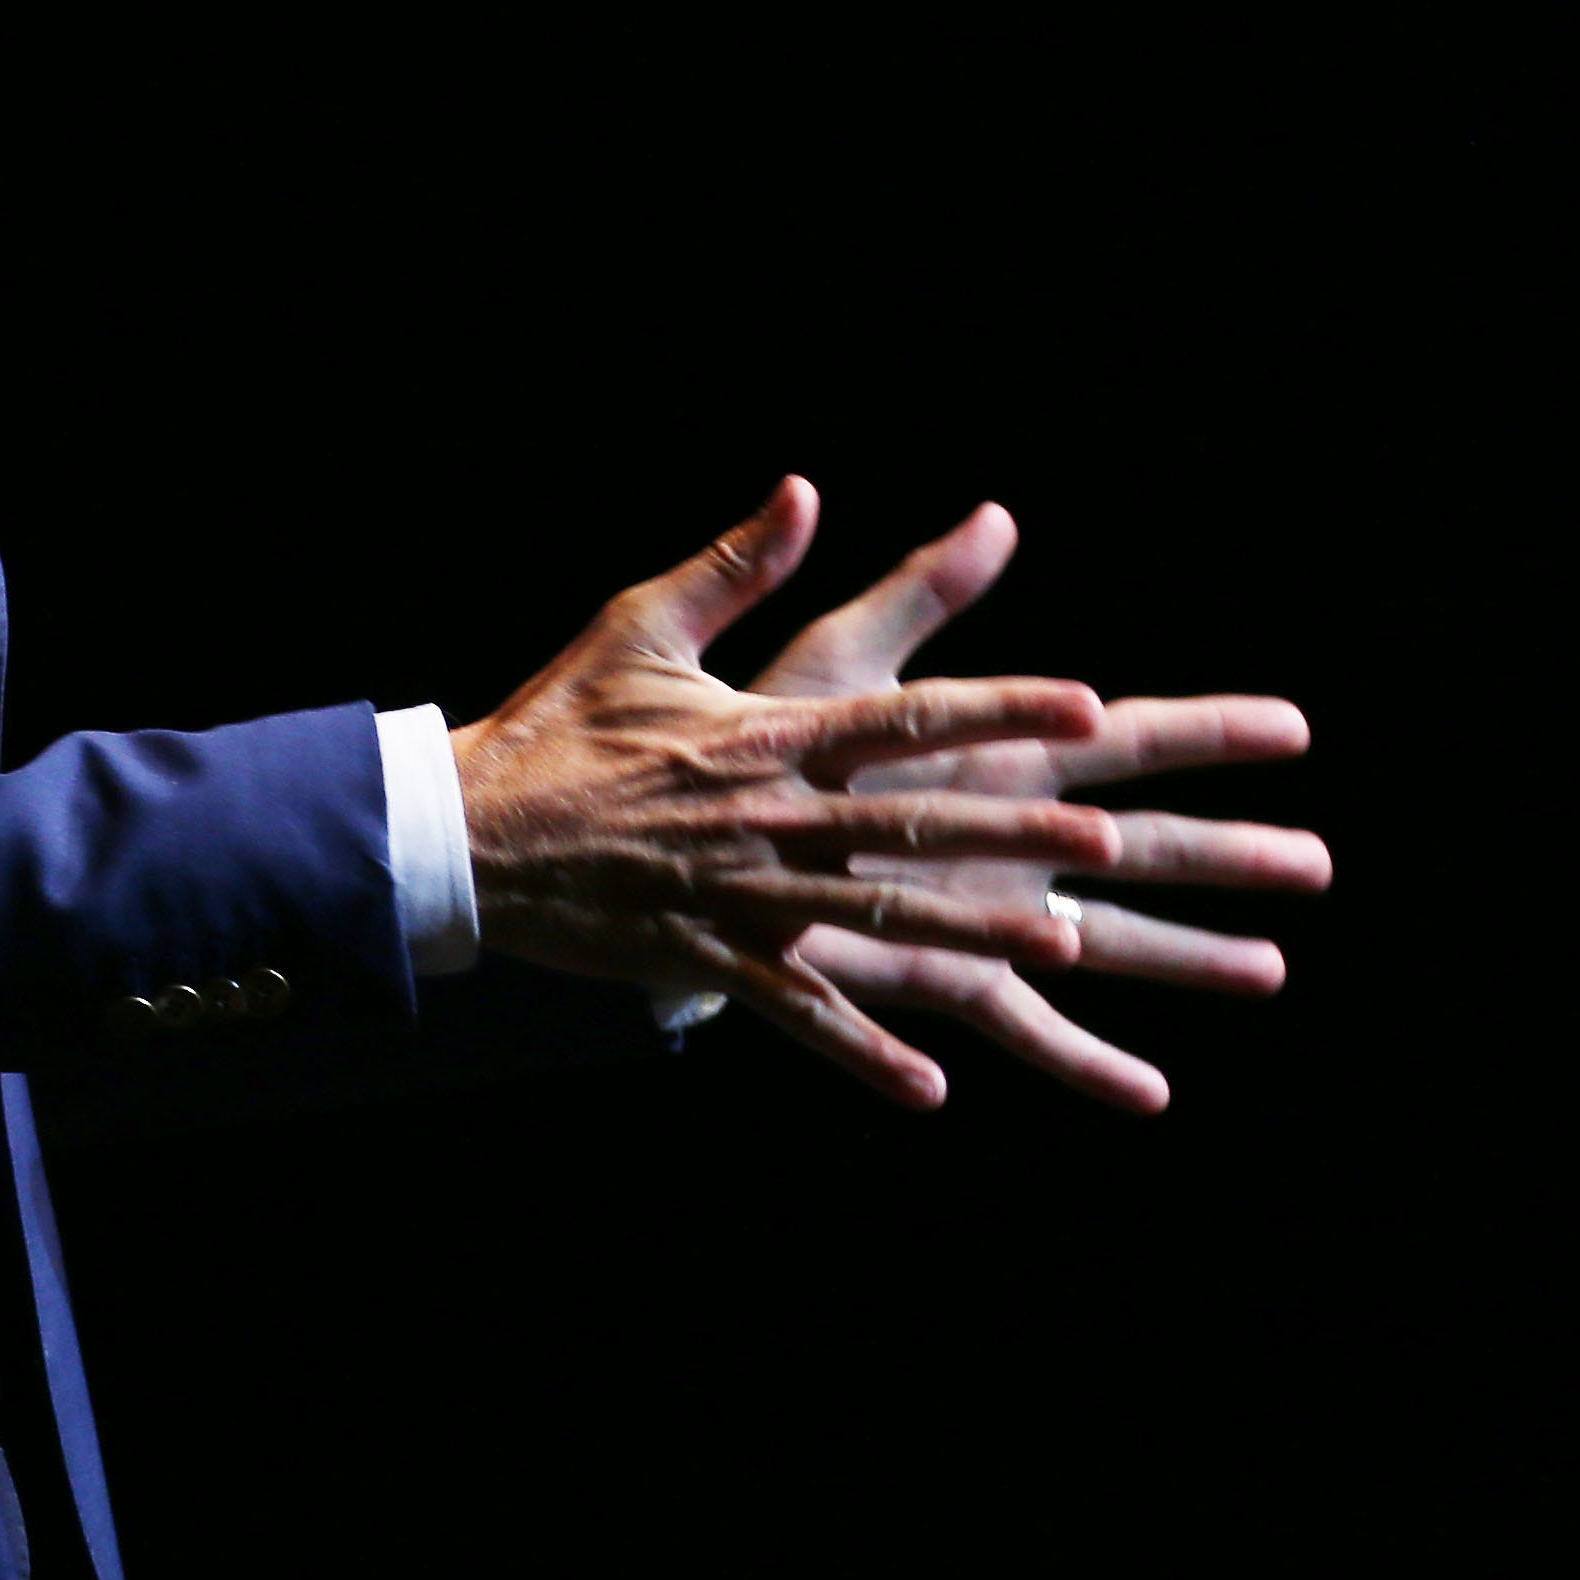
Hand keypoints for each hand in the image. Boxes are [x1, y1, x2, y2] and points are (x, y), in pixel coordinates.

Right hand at [451, 478, 1120, 1106]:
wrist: (467, 829)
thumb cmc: (558, 723)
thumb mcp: (639, 626)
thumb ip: (734, 564)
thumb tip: (803, 490)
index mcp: (766, 735)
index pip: (906, 717)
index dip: (1001, 708)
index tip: (1089, 703)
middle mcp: (770, 817)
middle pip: (915, 822)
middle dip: (1017, 832)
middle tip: (1112, 842)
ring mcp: (744, 897)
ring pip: (879, 920)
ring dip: (972, 935)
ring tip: (1061, 944)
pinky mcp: (710, 960)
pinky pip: (801, 1014)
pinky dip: (863, 1053)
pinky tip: (931, 1089)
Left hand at [743, 499, 1329, 1112]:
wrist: (680, 833)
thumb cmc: (758, 736)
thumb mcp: (841, 659)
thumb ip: (919, 596)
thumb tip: (996, 514)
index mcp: (992, 751)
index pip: (1121, 735)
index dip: (1207, 730)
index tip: (1295, 724)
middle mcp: (1004, 833)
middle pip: (1142, 846)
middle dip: (1230, 854)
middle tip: (1321, 863)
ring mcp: (980, 907)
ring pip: (1107, 939)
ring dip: (1186, 957)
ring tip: (1271, 970)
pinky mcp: (936, 972)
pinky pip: (1022, 1024)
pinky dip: (1083, 1060)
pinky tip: (1149, 1092)